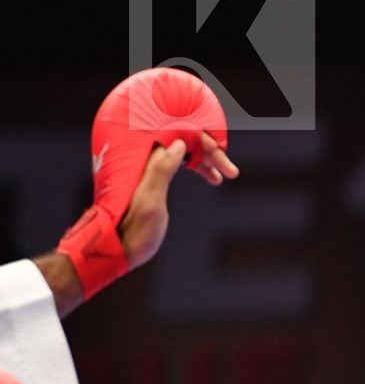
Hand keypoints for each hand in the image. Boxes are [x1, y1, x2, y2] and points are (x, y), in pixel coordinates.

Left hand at [120, 131, 238, 271]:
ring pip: (184, 154)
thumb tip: (179, 143)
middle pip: (182, 143)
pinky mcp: (153, 181)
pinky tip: (212, 178)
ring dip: (206, 162)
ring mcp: (149, 170)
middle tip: (231, 170)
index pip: (175, 135)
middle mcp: (145, 159)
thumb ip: (162, 170)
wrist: (114, 248)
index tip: (219, 150)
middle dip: (209, 153)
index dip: (200, 139)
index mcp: (142, 160)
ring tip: (227, 175)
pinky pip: (179, 166)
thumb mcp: (150, 200)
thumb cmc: (132, 228)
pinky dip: (197, 169)